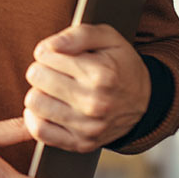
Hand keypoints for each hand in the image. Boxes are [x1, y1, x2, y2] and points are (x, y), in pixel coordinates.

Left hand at [23, 24, 150, 151]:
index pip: (45, 56)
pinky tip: (49, 107)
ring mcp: (87, 127)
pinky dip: (36, 117)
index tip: (57, 53)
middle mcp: (94, 103)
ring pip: (34, 103)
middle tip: (55, 70)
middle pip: (36, 77)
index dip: (46, 51)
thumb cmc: (120, 64)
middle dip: (41, 69)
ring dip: (39, 92)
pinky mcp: (80, 143)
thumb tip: (48, 47)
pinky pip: (40, 131)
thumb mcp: (108, 37)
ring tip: (54, 89)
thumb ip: (78, 34)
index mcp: (101, 74)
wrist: (144, 101)